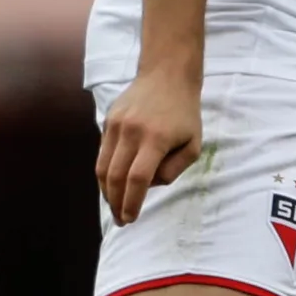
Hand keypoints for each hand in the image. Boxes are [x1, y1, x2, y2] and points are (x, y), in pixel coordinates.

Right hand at [96, 64, 203, 226]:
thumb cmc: (185, 114)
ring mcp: (116, 125)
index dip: (132, 202)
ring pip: (102, 167)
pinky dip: (106, 173)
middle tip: (121, 220)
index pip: (138, 178)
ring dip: (106, 192)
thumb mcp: (193, 144)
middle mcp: (132, 131)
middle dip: (116, 203)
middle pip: (115, 177)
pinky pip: (102, 154)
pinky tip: (114, 184)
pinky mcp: (108, 121)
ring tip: (115, 206)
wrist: (167, 75)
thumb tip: (148, 186)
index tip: (131, 218)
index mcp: (157, 139)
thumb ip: (173, 170)